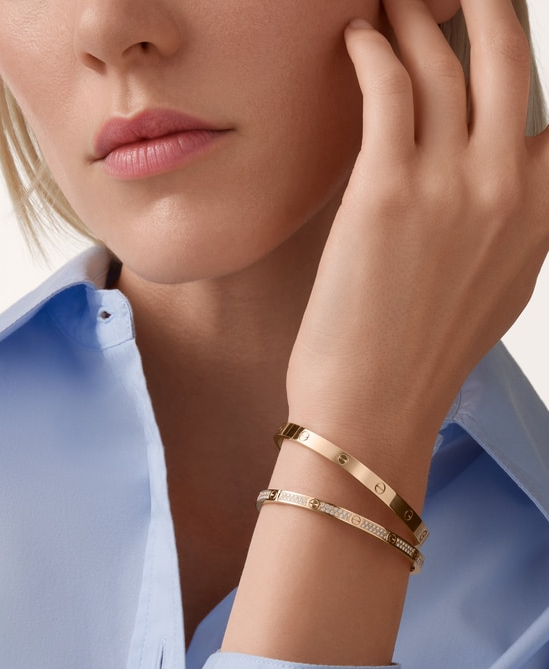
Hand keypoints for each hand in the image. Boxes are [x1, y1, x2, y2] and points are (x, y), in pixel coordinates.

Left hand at [287, 0, 548, 486]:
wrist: (372, 408)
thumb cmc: (417, 355)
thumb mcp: (494, 288)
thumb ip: (512, 225)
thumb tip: (507, 179)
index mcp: (541, 213)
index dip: (528, 60)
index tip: (504, 33)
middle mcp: (507, 188)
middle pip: (508, 59)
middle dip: (484, 5)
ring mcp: (451, 185)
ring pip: (441, 64)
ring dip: (413, 19)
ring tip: (390, 4)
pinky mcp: (386, 191)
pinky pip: (388, 90)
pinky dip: (372, 51)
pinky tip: (358, 37)